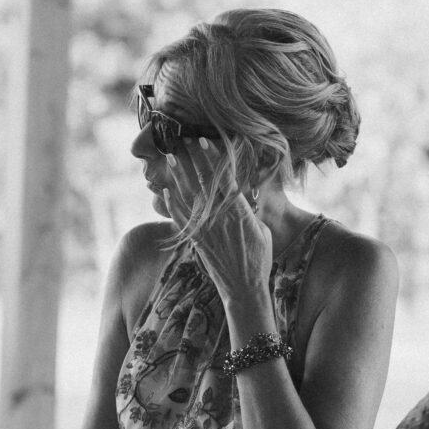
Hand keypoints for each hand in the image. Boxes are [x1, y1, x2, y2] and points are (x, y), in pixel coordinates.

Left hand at [162, 138, 272, 300]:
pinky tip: (166, 190)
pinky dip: (172, 203)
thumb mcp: (261, 230)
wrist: (244, 287)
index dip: (211, 158)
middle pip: (202, 182)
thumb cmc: (259, 259)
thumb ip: (249, 211)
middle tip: (184, 141)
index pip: (222, 177)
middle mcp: (218, 217)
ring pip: (188, 197)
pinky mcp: (196, 240)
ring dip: (179, 176)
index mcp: (238, 212)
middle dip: (193, 159)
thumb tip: (242, 198)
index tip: (203, 141)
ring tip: (172, 158)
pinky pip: (180, 218)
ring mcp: (204, 228)